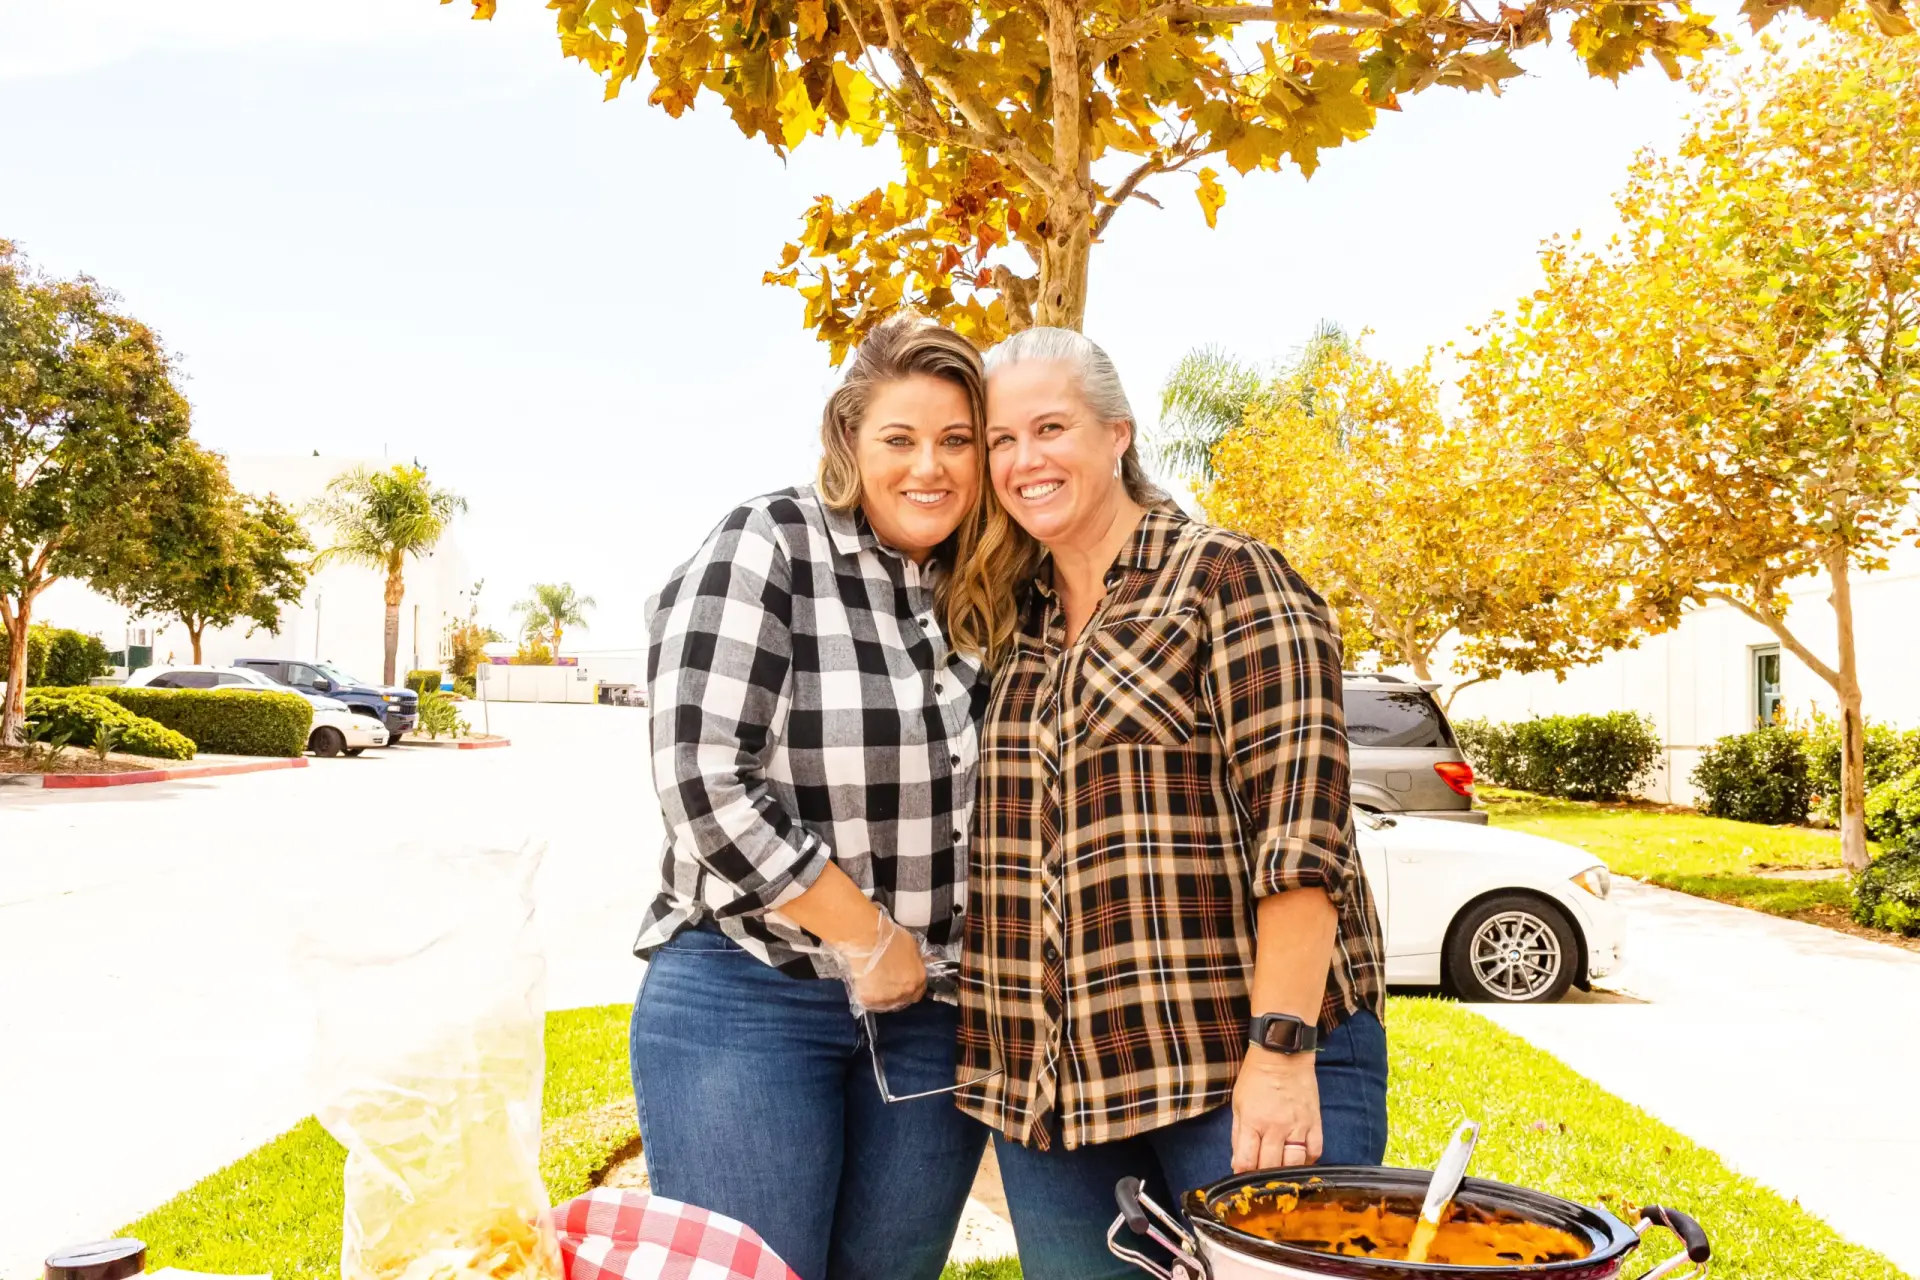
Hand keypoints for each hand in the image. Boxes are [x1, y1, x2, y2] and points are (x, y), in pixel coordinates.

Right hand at [851, 916, 927, 1012]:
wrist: (867, 939)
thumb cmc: (889, 937)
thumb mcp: (911, 945)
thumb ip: (915, 960)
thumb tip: (914, 964)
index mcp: (918, 978)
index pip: (918, 991)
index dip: (909, 986)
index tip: (901, 982)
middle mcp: (906, 992)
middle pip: (903, 998)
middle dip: (896, 991)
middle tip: (885, 981)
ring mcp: (888, 998)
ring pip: (886, 1002)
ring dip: (881, 994)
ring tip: (873, 980)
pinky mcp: (870, 1000)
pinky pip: (870, 1002)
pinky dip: (866, 994)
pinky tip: (863, 983)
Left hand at [1231, 1046, 1321, 1171]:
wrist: (1283, 1054)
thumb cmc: (1256, 1077)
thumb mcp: (1238, 1103)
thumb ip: (1238, 1135)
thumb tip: (1238, 1162)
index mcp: (1252, 1122)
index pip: (1246, 1162)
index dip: (1242, 1174)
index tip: (1242, 1177)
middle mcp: (1276, 1127)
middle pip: (1270, 1167)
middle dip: (1262, 1177)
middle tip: (1260, 1177)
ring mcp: (1298, 1126)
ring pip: (1294, 1165)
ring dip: (1285, 1173)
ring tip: (1280, 1173)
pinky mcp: (1315, 1123)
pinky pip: (1315, 1152)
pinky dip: (1307, 1161)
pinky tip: (1299, 1159)